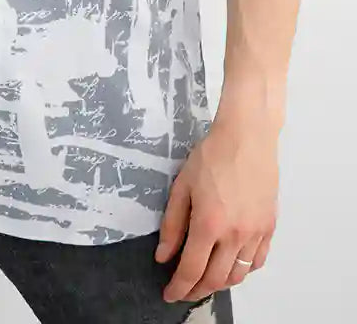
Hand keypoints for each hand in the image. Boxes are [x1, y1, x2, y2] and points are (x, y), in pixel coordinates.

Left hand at [154, 122, 278, 302]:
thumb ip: (172, 225)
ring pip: (238, 275)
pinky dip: (242, 270)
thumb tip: (163, 256)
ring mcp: (255, 233)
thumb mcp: (182, 186)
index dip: (178, 287)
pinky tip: (231, 266)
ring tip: (205, 281)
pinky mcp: (269, 227)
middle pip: (215, 279)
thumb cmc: (212, 155)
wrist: (247, 137)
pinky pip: (257, 261)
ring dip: (219, 284)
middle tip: (184, 291)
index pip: (191, 270)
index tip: (169, 294)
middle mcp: (234, 235)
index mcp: (209, 224)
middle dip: (196, 290)